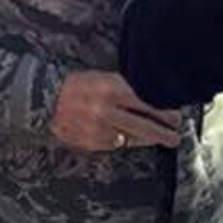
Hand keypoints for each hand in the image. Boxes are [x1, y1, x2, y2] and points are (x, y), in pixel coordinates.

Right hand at [50, 70, 182, 151]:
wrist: (46, 100)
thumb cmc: (78, 86)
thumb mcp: (103, 79)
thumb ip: (125, 88)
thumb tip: (150, 99)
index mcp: (111, 89)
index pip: (144, 103)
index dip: (162, 112)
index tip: (176, 117)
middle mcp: (106, 110)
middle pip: (142, 125)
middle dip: (161, 133)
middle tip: (175, 137)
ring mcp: (98, 128)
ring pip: (130, 138)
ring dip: (146, 139)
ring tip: (161, 139)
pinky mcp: (91, 141)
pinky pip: (113, 144)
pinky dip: (121, 141)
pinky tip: (125, 137)